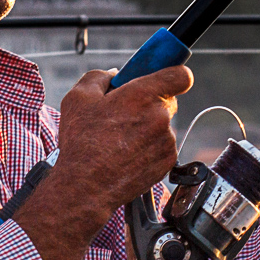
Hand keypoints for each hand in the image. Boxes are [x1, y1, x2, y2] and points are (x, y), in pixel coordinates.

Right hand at [16, 65, 192, 259]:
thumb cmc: (81, 142)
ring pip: (163, 124)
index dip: (173, 73)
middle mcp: (161, 116)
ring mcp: (166, 140)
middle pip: (168, 100)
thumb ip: (100, 77)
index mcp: (143, 94)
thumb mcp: (79, 97)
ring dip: (148, 127)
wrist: (86, 186)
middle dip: (150, 102)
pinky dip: (150, 147)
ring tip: (120, 139)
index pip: (180, 75)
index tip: (163, 77)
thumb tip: (114, 74)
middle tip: (125, 112)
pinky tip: (127, 154)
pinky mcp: (168, 162)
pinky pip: (163, 146)